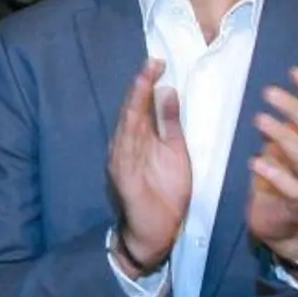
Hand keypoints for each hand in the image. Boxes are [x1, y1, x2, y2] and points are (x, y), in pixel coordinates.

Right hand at [108, 59, 190, 275]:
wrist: (154, 234)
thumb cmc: (165, 193)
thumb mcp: (176, 154)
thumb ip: (171, 125)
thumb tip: (169, 91)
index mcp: (139, 138)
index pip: (142, 106)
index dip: (148, 84)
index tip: (158, 62)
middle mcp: (126, 145)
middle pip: (132, 111)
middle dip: (141, 86)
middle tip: (152, 63)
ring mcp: (122, 160)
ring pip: (127, 126)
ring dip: (135, 103)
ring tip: (143, 81)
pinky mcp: (123, 177)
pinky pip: (125, 152)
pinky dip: (129, 134)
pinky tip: (133, 118)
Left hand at [249, 67, 297, 259]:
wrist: (285, 223)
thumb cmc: (286, 173)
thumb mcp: (293, 139)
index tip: (295, 71)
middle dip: (297, 109)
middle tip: (268, 92)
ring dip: (283, 135)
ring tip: (258, 119)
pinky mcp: (296, 205)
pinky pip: (292, 190)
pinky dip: (274, 173)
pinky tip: (255, 161)